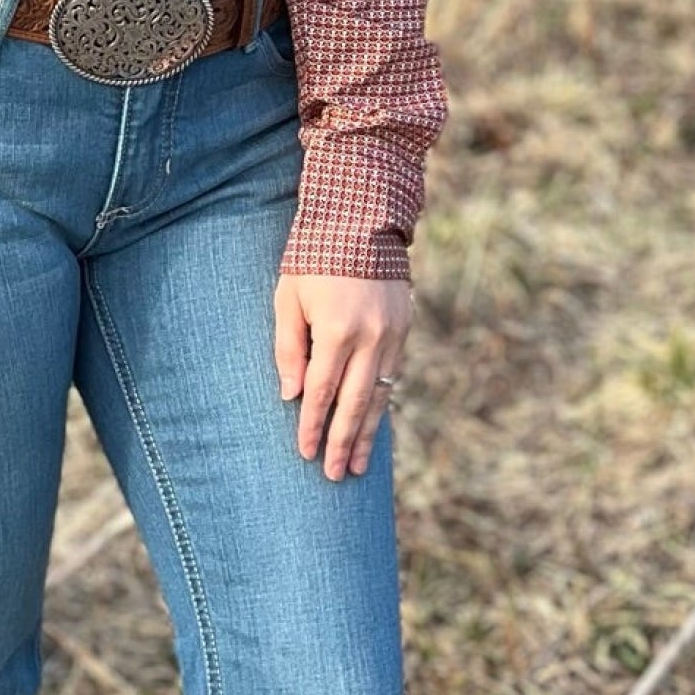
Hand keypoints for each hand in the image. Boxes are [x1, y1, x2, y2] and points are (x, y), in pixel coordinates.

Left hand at [274, 272, 410, 479]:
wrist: (362, 220)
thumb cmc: (313, 258)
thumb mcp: (288, 298)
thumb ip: (289, 348)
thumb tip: (291, 395)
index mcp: (337, 330)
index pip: (322, 391)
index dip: (311, 424)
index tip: (303, 453)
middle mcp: (371, 338)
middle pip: (355, 403)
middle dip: (341, 442)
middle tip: (333, 475)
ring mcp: (393, 335)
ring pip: (380, 396)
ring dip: (367, 434)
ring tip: (356, 465)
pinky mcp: (406, 329)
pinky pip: (393, 377)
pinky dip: (382, 404)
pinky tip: (373, 425)